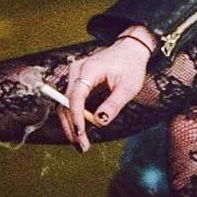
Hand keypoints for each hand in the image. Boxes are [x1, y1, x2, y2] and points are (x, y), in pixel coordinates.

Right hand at [59, 29, 156, 151]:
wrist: (130, 49)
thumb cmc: (131, 66)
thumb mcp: (128, 87)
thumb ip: (114, 104)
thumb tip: (99, 121)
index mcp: (89, 69)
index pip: (76, 96)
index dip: (75, 116)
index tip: (80, 133)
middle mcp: (77, 71)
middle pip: (66, 103)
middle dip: (71, 127)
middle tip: (82, 146)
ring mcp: (74, 75)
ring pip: (65, 104)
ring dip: (71, 125)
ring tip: (81, 144)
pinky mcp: (77, 81)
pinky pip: (71, 102)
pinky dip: (75, 117)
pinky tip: (82, 131)